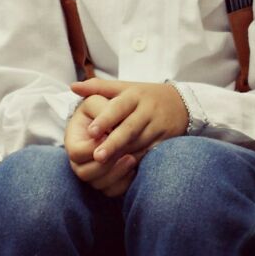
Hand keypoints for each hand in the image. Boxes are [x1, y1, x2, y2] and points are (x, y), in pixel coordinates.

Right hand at [64, 93, 141, 196]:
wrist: (113, 119)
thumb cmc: (102, 108)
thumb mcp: (98, 102)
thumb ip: (101, 110)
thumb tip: (102, 126)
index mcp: (73, 141)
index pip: (77, 152)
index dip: (93, 147)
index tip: (109, 138)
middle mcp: (78, 161)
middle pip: (84, 173)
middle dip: (106, 165)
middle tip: (125, 152)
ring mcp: (91, 173)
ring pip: (99, 185)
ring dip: (116, 174)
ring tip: (132, 158)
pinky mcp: (106, 181)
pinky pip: (112, 191)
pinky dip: (123, 183)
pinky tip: (134, 169)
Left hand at [70, 78, 188, 163]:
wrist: (182, 102)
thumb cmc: (144, 95)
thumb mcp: (124, 86)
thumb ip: (98, 87)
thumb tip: (73, 86)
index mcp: (134, 95)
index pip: (118, 107)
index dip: (105, 119)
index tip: (90, 132)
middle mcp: (147, 110)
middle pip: (129, 128)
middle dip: (113, 143)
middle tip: (96, 157)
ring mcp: (158, 125)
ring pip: (139, 143)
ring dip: (123, 155)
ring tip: (105, 167)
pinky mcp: (165, 139)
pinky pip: (149, 152)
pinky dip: (136, 161)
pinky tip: (123, 169)